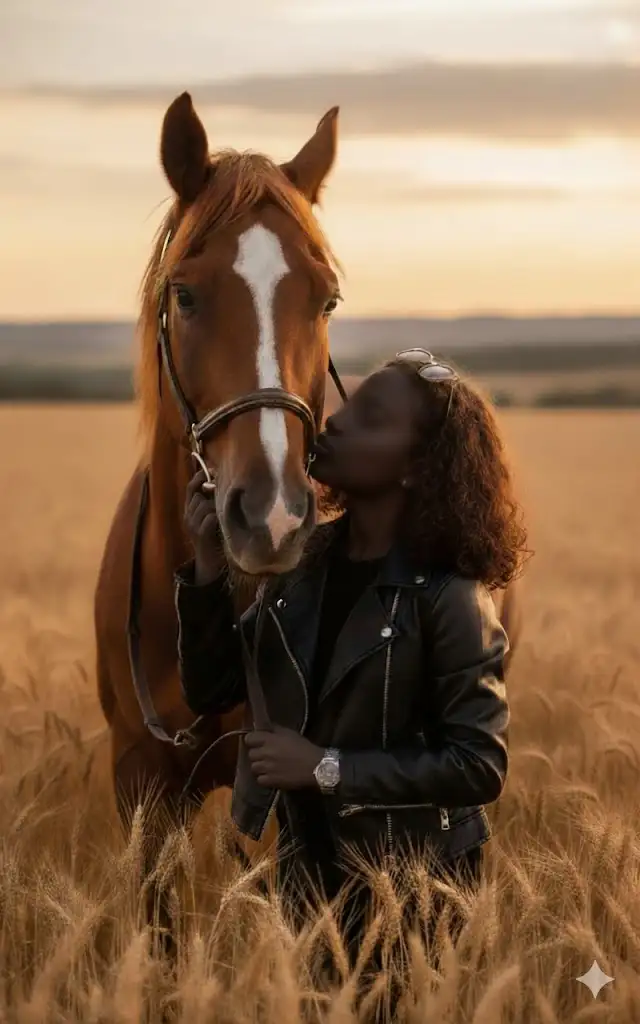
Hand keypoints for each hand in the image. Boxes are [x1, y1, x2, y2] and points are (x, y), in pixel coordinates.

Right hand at [183, 468, 223, 584]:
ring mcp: (192, 527)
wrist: (209, 563)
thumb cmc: (213, 537)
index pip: (190, 488)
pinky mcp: (201, 536)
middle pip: (198, 496)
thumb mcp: (210, 516)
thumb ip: (211, 501)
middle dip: (212, 494)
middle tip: (223, 497)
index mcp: (189, 511)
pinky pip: (209, 518)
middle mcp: (187, 517)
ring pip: (204, 505)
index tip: (212, 470)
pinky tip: (223, 522)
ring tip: (224, 514)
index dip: (199, 477)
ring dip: (216, 506)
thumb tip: (217, 482)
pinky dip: (217, 517)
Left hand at [244, 725, 323, 789]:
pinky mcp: (271, 781)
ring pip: (254, 767)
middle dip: (257, 755)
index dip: (252, 741)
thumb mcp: (290, 733)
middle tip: (266, 756)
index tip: (257, 743)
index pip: (249, 738)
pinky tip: (271, 776)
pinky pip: (259, 780)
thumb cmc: (304, 747)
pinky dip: (264, 779)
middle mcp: (265, 753)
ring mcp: (267, 768)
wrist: (315, 766)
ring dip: (260, 767)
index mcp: (269, 739)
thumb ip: (275, 729)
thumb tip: (263, 727)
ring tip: (269, 767)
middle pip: (251, 754)